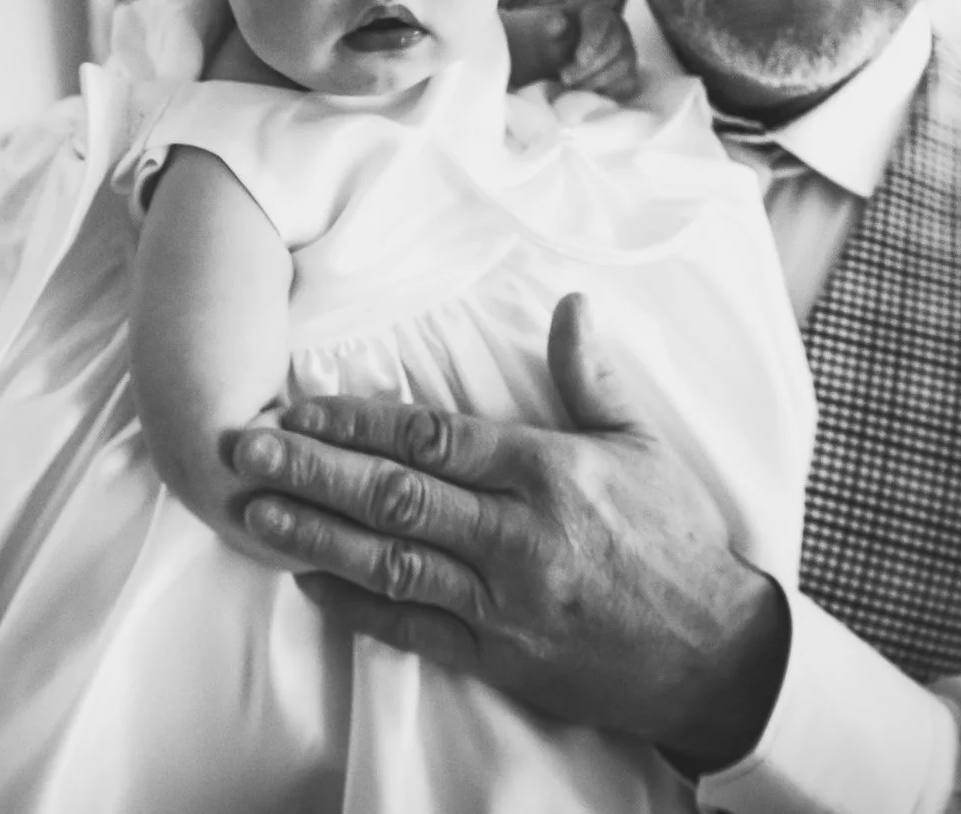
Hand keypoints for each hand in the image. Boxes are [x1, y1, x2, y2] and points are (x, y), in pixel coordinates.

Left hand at [228, 295, 789, 769]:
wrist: (715, 655)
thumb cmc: (677, 540)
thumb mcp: (642, 444)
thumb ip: (590, 375)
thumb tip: (570, 302)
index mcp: (549, 472)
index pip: (434, 436)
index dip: (360, 418)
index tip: (302, 403)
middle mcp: (519, 536)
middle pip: (396, 494)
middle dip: (313, 468)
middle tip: (245, 447)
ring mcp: (505, 603)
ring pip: (392, 562)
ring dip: (314, 535)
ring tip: (253, 512)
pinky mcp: (500, 658)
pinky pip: (414, 629)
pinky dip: (357, 605)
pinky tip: (308, 580)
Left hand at [557, 0, 640, 100]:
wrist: (563, 55)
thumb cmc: (557, 40)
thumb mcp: (549, 30)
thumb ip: (552, 26)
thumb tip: (557, 22)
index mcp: (598, 13)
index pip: (599, 24)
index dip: (592, 41)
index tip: (580, 59)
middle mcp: (619, 30)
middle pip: (611, 48)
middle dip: (588, 67)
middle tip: (565, 79)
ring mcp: (627, 52)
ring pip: (621, 67)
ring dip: (595, 81)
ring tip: (571, 87)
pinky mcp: (629, 73)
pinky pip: (625, 84)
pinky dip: (606, 90)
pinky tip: (585, 93)